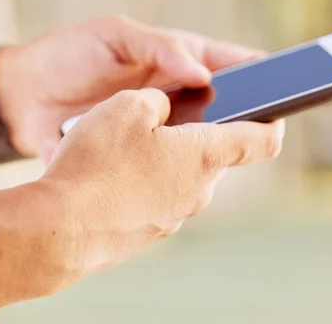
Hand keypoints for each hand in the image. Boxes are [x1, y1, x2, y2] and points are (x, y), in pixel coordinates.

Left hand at [0, 15, 264, 161]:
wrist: (20, 99)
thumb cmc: (68, 56)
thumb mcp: (115, 35)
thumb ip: (159, 47)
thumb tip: (203, 73)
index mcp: (175, 60)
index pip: (229, 65)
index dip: (260, 74)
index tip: (285, 84)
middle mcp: (174, 98)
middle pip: (224, 109)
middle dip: (245, 117)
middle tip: (263, 123)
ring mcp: (158, 130)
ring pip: (200, 144)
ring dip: (210, 148)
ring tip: (221, 151)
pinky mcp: (136, 158)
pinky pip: (168, 168)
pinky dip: (176, 172)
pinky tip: (181, 175)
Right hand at [0, 89, 284, 312]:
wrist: (58, 230)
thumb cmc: (97, 164)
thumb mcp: (127, 106)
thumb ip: (156, 101)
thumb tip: (162, 112)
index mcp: (204, 155)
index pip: (262, 139)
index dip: (272, 118)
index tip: (272, 107)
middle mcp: (198, 190)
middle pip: (213, 153)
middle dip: (195, 131)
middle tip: (164, 113)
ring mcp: (173, 215)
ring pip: (180, 174)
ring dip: (164, 154)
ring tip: (125, 143)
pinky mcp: (148, 231)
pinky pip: (156, 195)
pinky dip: (144, 178)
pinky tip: (112, 173)